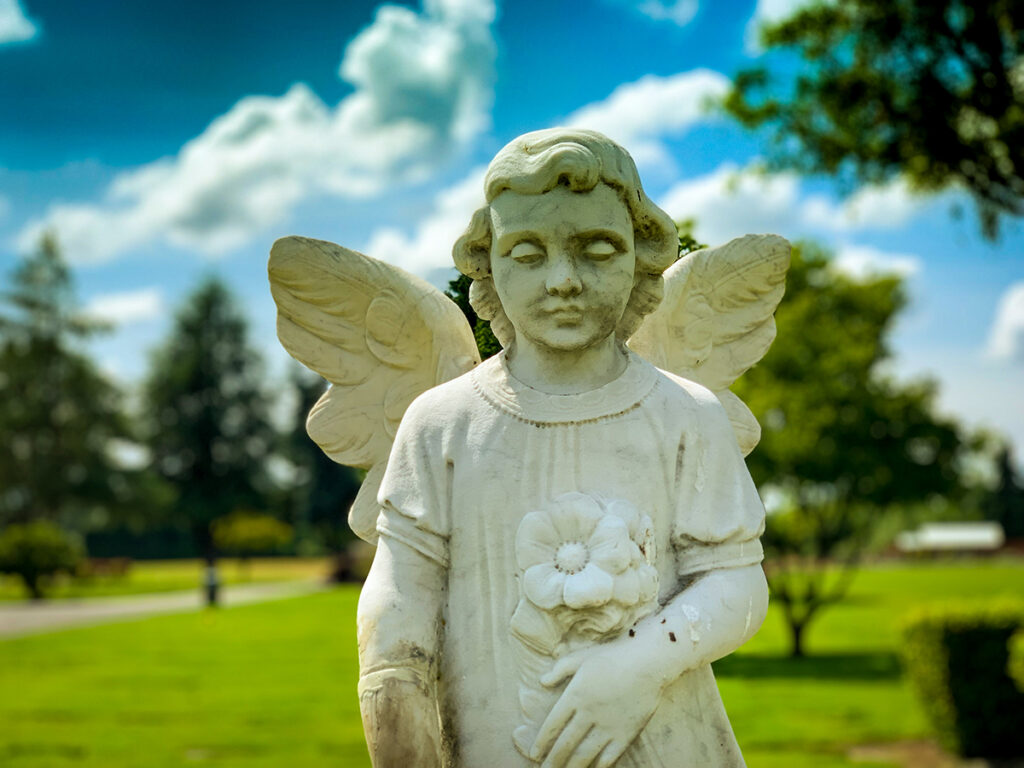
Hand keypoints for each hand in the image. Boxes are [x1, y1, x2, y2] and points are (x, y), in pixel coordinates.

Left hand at [530, 644, 662, 767]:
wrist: (648, 662)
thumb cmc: (613, 656)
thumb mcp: (582, 657)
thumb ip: (560, 669)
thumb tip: (542, 681)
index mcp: (575, 695)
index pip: (553, 725)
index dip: (542, 742)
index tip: (534, 754)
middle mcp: (588, 713)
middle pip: (565, 744)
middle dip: (553, 761)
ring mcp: (608, 725)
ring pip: (585, 754)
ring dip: (572, 767)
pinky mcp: (626, 733)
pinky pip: (609, 756)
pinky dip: (599, 766)